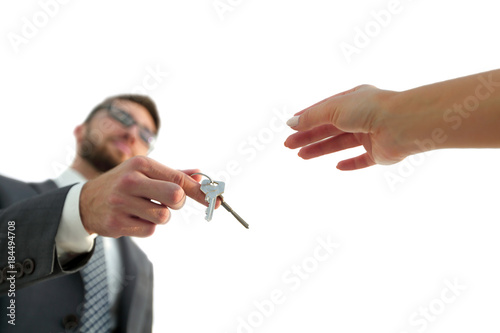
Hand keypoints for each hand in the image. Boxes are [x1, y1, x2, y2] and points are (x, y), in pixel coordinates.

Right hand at [79, 156, 210, 237]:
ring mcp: (122, 202)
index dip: (200, 191)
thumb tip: (201, 177)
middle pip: (175, 196)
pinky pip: (149, 230)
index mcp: (141, 164)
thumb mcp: (145, 172)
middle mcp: (131, 181)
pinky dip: (147, 226)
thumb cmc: (124, 184)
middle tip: (169, 202)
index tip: (216, 200)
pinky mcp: (116, 222)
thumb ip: (174, 175)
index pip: (179, 178)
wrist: (87, 202)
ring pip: (163, 217)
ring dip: (160, 216)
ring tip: (145, 209)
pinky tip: (134, 218)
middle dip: (179, 203)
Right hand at [284, 85, 407, 169]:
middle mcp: (362, 116)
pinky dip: (350, 163)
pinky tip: (337, 167)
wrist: (403, 124)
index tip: (290, 127)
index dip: (306, 118)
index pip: (324, 109)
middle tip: (289, 145)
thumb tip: (292, 122)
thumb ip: (312, 117)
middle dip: (308, 136)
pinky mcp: (380, 152)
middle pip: (329, 128)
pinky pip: (362, 160)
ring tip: (301, 156)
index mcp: (353, 99)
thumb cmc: (369, 109)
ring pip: (340, 144)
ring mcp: (371, 134)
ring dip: (320, 150)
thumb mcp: (333, 109)